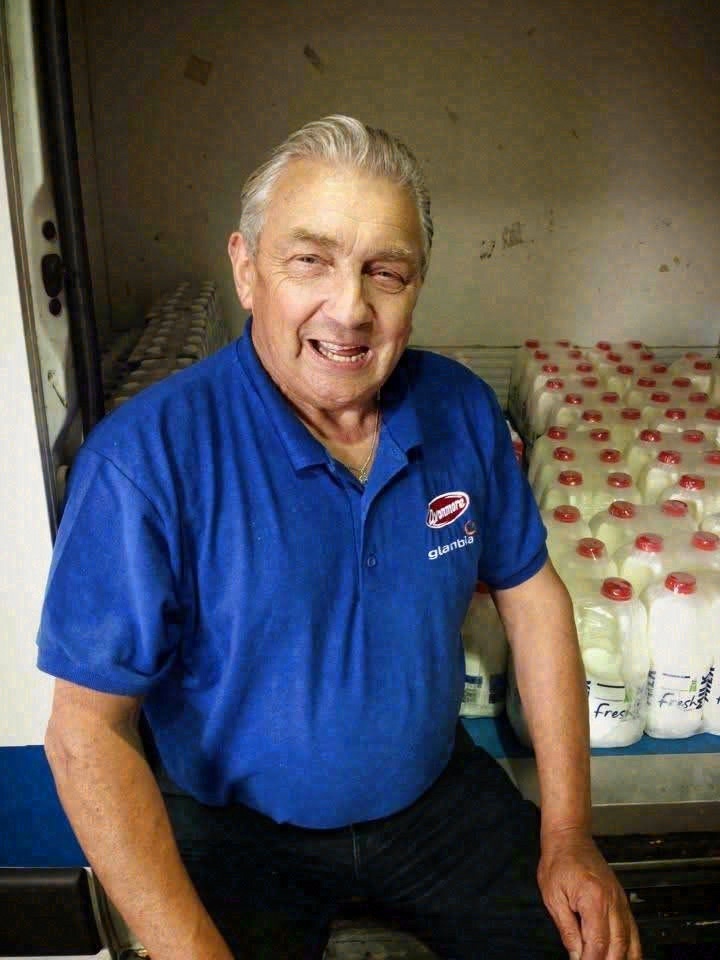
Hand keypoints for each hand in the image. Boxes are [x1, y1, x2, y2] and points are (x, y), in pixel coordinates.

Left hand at [537, 827, 641, 958]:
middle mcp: (612, 902)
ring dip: (623, 958)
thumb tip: (576, 955)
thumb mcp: (553, 897)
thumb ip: (567, 929)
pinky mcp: (622, 900)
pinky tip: (627, 957)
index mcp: (593, 900)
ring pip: (630, 941)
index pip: (597, 943)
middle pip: (618, 946)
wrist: (569, 838)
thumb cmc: (558, 861)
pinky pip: (632, 930)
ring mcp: (620, 901)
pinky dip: (632, 948)